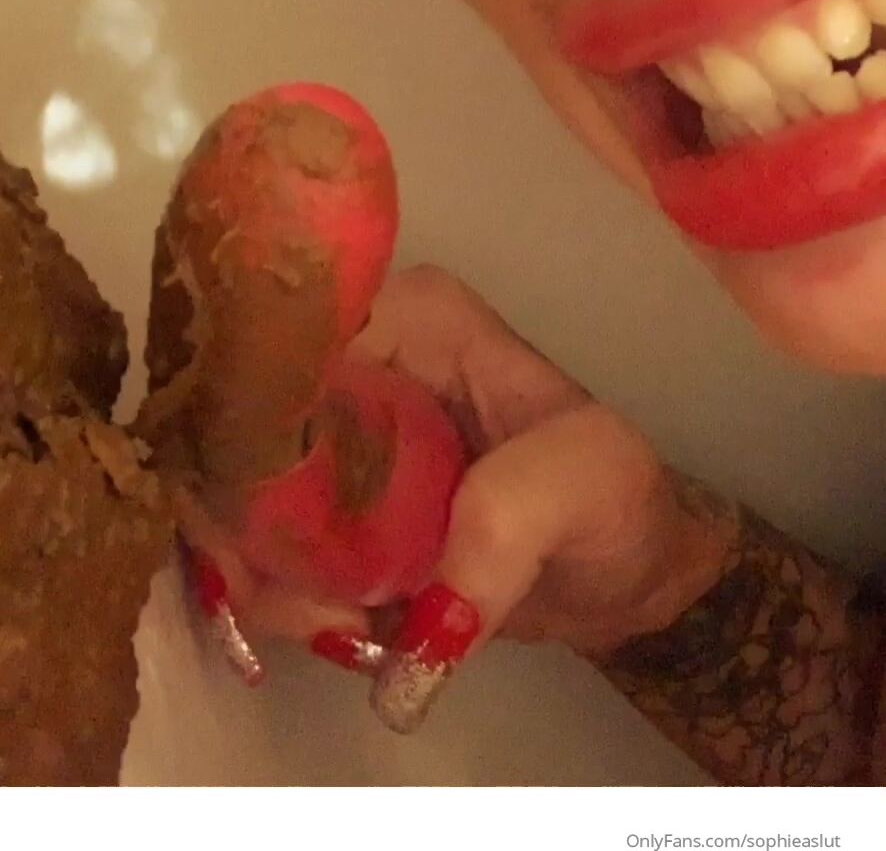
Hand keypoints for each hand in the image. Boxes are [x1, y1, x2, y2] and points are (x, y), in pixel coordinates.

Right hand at [180, 266, 730, 729]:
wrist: (622, 574)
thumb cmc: (612, 501)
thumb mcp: (585, 484)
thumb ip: (507, 525)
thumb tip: (422, 618)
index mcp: (406, 316)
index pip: (281, 337)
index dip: (242, 418)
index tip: (257, 518)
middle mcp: (354, 357)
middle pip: (234, 418)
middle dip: (240, 520)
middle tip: (300, 601)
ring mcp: (334, 428)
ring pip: (234, 487)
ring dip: (261, 570)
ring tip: (342, 624)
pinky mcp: (326, 496)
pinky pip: (258, 536)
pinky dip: (277, 592)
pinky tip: (343, 628)